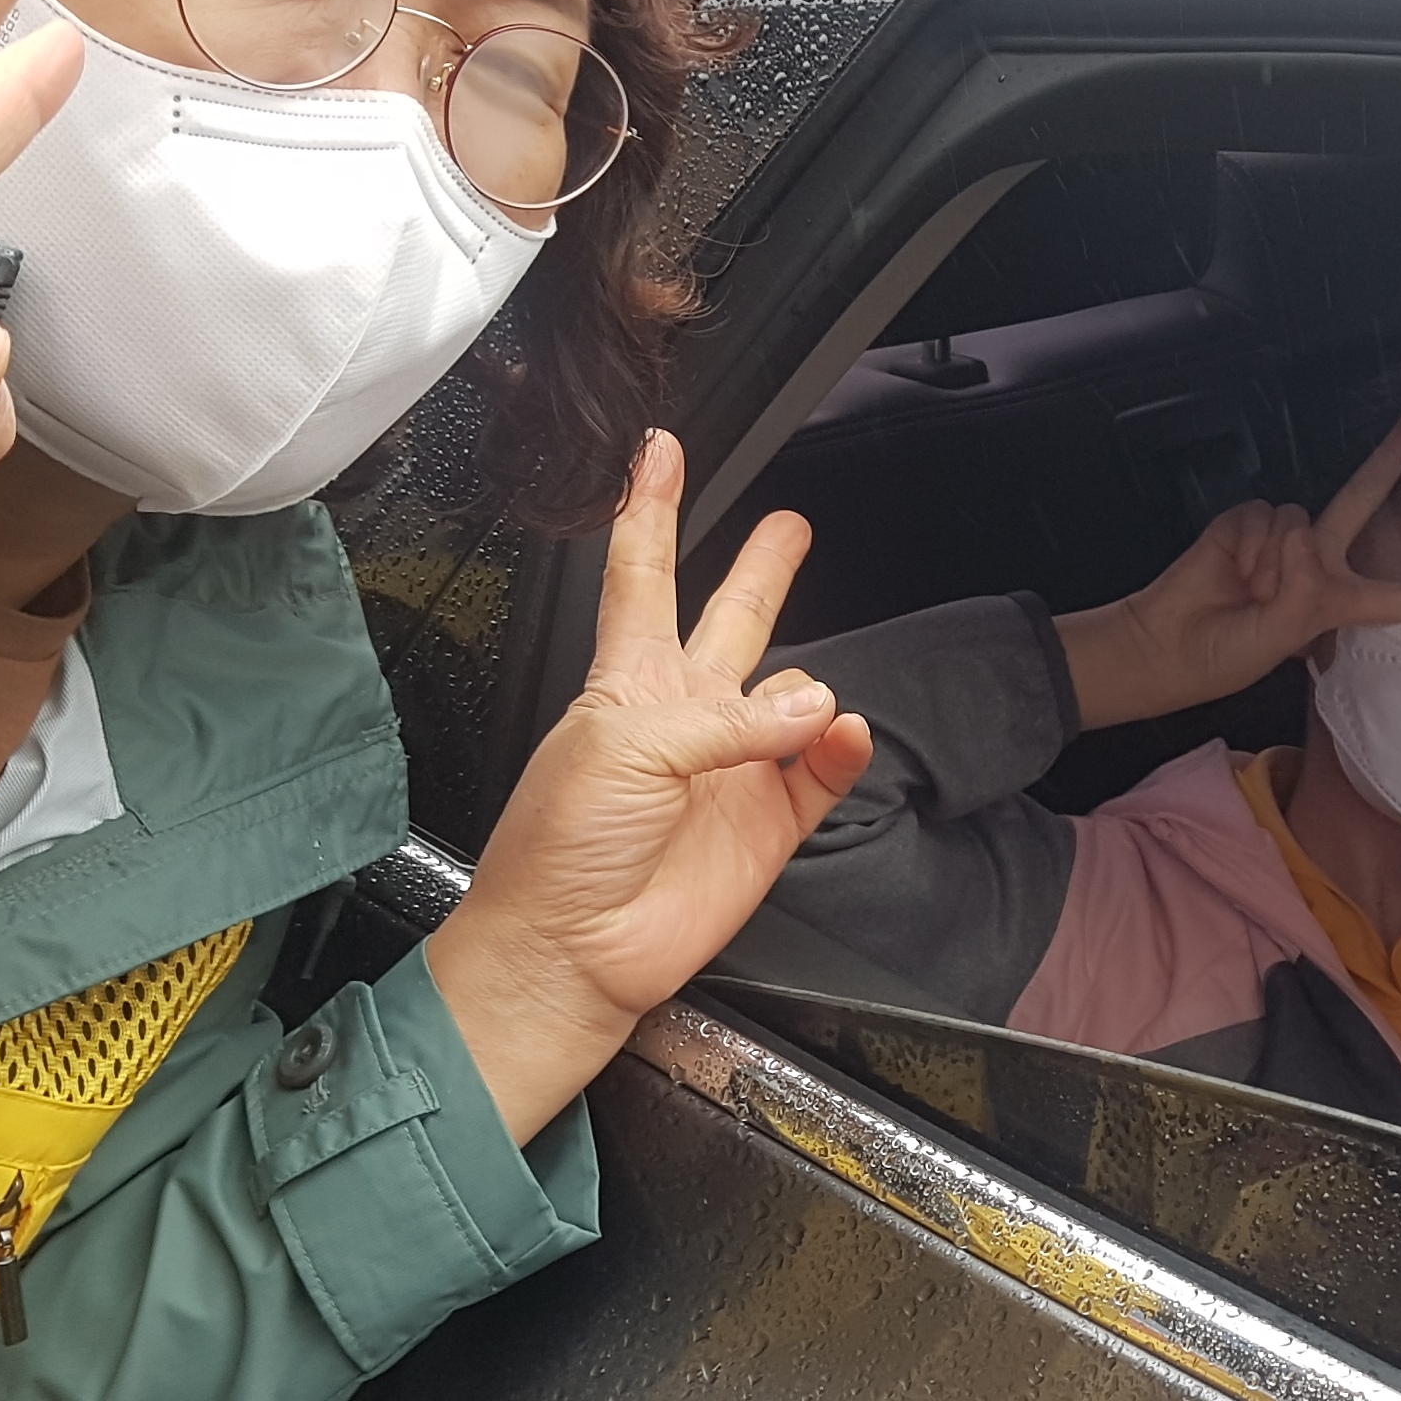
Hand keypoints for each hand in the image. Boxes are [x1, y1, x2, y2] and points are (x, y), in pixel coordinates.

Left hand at [429, 434, 876, 1141]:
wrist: (573, 948)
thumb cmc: (558, 849)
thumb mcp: (622, 747)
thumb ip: (721, 719)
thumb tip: (810, 707)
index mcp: (626, 684)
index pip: (642, 574)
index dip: (651, 510)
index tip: (659, 452)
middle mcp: (683, 719)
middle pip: (729, 620)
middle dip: (761, 569)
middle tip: (792, 525)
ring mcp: (730, 771)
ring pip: (792, 698)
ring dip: (809, 690)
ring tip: (809, 701)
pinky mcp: (768, 824)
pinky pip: (823, 771)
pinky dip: (842, 749)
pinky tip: (841, 735)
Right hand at [1055, 412, 1400, 731]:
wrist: (1165, 644)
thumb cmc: (1223, 652)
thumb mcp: (1281, 637)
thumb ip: (1302, 588)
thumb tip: (1300, 535)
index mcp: (1335, 602)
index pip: (1399, 597)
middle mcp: (1314, 562)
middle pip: (1360, 502)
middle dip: (1388, 460)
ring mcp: (1278, 540)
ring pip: (1300, 521)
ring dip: (1273, 562)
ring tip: (1247, 593)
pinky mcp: (1243, 523)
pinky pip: (1263, 519)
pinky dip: (1247, 549)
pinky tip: (1231, 574)